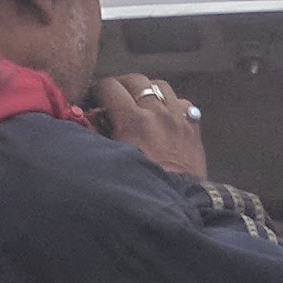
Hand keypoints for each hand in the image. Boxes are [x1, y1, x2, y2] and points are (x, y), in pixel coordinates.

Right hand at [88, 73, 214, 181]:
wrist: (176, 202)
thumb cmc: (139, 187)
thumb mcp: (110, 158)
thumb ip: (98, 133)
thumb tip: (90, 118)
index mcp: (132, 120)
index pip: (109, 86)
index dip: (99, 90)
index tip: (96, 100)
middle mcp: (157, 113)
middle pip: (136, 80)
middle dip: (122, 86)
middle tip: (116, 99)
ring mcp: (178, 118)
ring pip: (161, 86)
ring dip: (148, 91)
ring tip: (141, 104)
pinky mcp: (193, 128)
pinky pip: (183, 103)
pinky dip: (173, 105)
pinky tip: (166, 116)